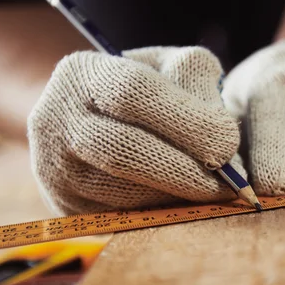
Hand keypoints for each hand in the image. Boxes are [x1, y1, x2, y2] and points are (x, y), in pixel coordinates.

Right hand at [28, 47, 245, 215]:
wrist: (90, 118)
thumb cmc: (146, 91)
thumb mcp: (170, 67)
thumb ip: (196, 81)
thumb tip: (222, 139)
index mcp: (82, 72)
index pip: (132, 92)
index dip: (186, 120)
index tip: (229, 141)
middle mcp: (55, 118)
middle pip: (122, 150)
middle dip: (185, 170)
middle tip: (230, 182)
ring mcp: (54, 167)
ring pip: (120, 192)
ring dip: (177, 197)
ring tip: (214, 192)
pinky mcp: (66, 205)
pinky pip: (119, 217)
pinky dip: (161, 212)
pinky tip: (187, 202)